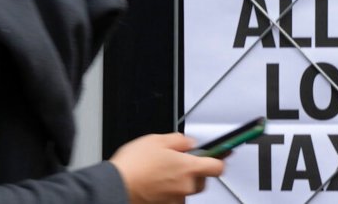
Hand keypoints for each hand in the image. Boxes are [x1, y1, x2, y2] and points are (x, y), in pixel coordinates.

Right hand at [110, 133, 224, 203]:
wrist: (116, 186)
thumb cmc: (134, 165)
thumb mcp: (157, 139)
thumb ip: (180, 140)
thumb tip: (189, 143)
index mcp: (188, 168)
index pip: (218, 166)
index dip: (220, 158)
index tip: (221, 153)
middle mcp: (186, 186)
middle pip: (204, 180)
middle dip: (196, 170)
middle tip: (181, 160)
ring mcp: (176, 199)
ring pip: (188, 189)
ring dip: (181, 181)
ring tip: (163, 171)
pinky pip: (175, 196)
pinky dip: (170, 189)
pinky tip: (157, 180)